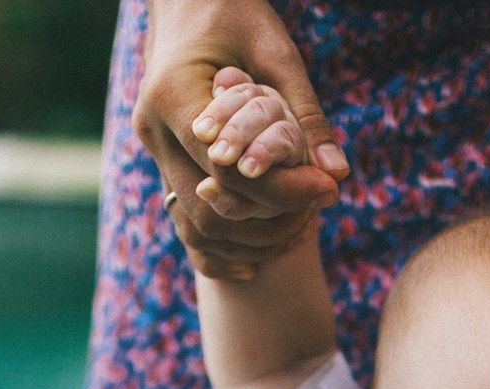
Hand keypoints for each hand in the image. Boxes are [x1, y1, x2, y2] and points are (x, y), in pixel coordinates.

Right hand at [136, 0, 349, 278]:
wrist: (190, 2)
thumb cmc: (236, 15)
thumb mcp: (277, 54)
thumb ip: (304, 114)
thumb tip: (337, 174)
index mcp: (173, 96)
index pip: (228, 167)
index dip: (281, 188)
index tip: (326, 191)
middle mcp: (153, 131)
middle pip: (208, 205)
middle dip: (268, 219)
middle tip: (317, 215)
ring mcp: (152, 152)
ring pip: (195, 224)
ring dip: (248, 238)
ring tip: (300, 230)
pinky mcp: (162, 165)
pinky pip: (184, 224)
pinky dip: (220, 249)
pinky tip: (258, 261)